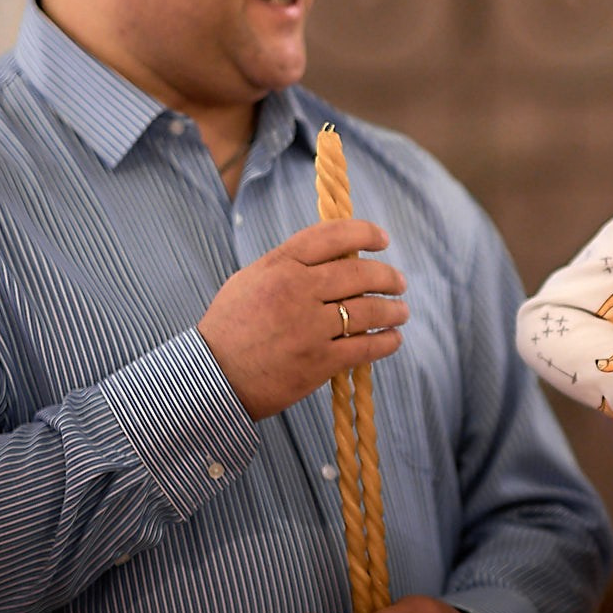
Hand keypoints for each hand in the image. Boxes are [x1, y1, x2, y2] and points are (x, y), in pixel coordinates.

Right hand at [198, 219, 406, 418]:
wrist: (210, 379)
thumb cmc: (229, 327)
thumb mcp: (250, 280)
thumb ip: (288, 265)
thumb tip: (332, 256)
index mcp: (279, 266)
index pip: (332, 236)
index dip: (364, 233)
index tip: (382, 238)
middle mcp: (296, 291)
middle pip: (359, 273)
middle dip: (387, 276)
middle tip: (399, 281)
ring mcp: (309, 327)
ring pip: (368, 311)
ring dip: (393, 310)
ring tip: (401, 311)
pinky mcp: (318, 362)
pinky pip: (365, 347)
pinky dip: (386, 342)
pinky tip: (393, 339)